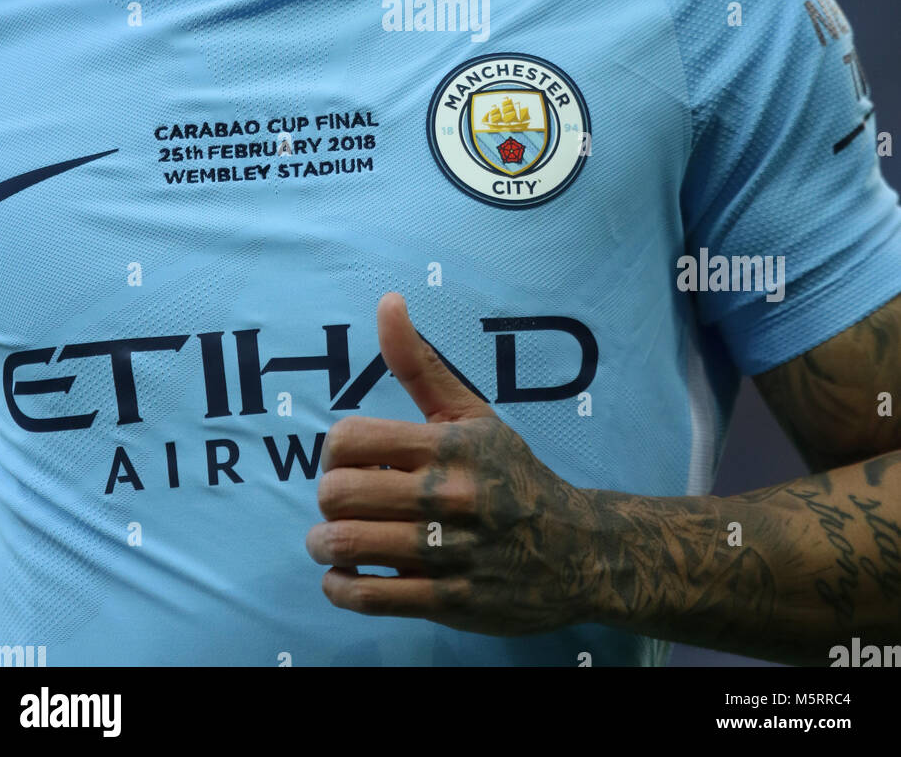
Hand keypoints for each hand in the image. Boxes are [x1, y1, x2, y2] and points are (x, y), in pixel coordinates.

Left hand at [305, 291, 593, 634]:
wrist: (576, 551)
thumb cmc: (513, 475)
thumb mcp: (472, 415)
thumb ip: (419, 364)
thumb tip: (386, 300)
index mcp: (449, 446)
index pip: (351, 439)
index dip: (334, 451)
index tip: (347, 461)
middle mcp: (447, 496)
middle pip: (339, 494)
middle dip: (326, 498)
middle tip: (340, 503)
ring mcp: (447, 553)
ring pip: (347, 546)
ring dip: (323, 544)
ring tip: (331, 539)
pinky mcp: (448, 601)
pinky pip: (368, 596)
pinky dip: (340, 587)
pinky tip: (346, 576)